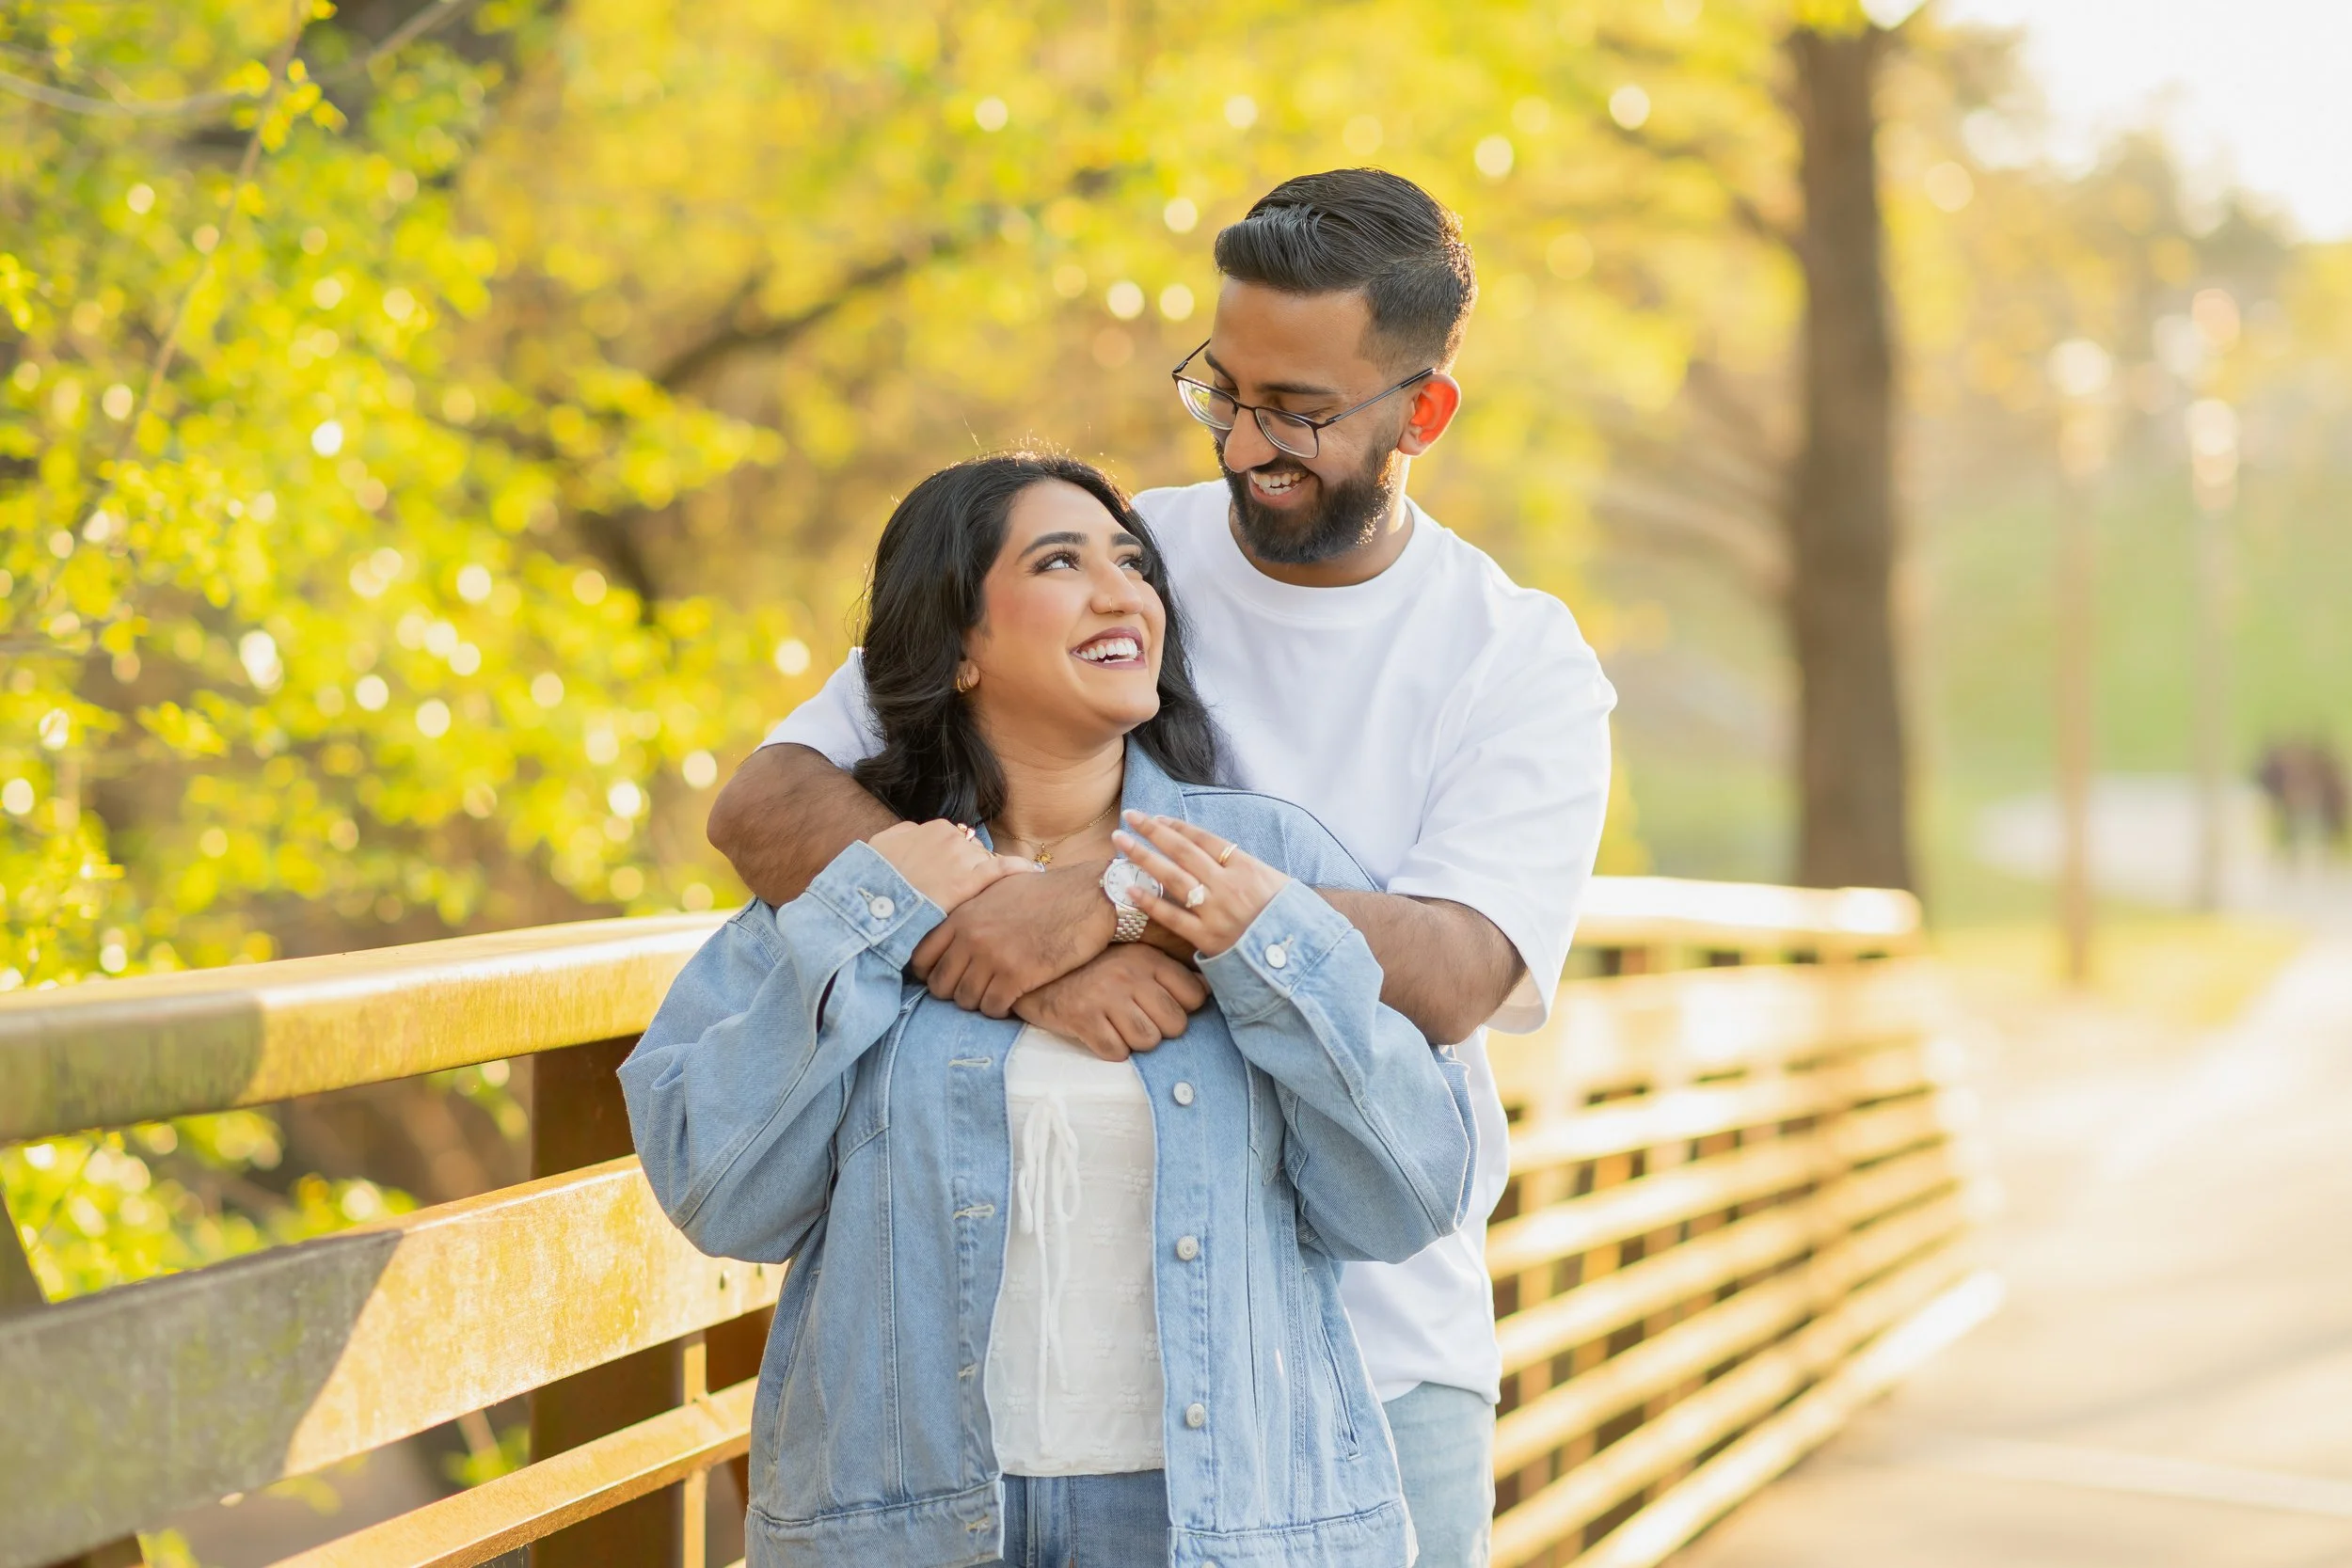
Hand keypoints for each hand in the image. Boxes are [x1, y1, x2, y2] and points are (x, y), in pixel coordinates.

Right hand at [866, 820, 1030, 913]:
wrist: (870, 901)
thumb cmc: (873, 877)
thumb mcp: (883, 844)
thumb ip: (906, 835)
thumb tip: (916, 834)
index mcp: (934, 828)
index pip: (959, 843)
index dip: (958, 862)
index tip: (953, 876)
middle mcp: (952, 838)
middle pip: (975, 854)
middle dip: (971, 871)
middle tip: (961, 893)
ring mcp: (962, 858)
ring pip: (985, 866)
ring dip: (984, 881)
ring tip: (989, 898)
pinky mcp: (969, 881)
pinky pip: (1002, 870)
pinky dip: (1019, 869)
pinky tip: (1033, 872)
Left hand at [910, 858, 1117, 1016]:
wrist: (1089, 896)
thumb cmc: (1049, 892)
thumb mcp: (1000, 889)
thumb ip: (973, 907)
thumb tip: (957, 923)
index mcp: (963, 915)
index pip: (922, 957)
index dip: (930, 974)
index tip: (947, 978)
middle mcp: (970, 937)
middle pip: (940, 985)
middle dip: (954, 993)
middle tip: (974, 991)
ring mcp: (992, 957)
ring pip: (965, 1000)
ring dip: (979, 1003)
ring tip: (995, 995)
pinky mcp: (1016, 975)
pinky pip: (993, 1008)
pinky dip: (1000, 1009)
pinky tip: (1012, 999)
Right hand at [1014, 945, 1208, 1060]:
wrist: (1036, 968)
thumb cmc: (1092, 967)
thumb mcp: (1132, 957)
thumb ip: (1169, 971)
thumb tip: (1207, 989)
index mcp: (1148, 958)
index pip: (1194, 997)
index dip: (1184, 1009)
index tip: (1164, 1007)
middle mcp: (1130, 975)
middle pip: (1175, 1025)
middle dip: (1161, 1030)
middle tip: (1140, 1021)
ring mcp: (1105, 997)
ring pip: (1148, 1042)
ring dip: (1137, 1042)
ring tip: (1121, 1028)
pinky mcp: (1081, 1018)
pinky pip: (1116, 1053)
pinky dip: (1111, 1050)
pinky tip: (1101, 1033)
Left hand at [1112, 812, 1287, 958]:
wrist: (1300, 956)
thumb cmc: (1288, 918)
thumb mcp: (1276, 882)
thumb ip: (1244, 866)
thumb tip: (1217, 852)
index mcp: (1246, 867)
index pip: (1204, 839)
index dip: (1177, 826)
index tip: (1156, 817)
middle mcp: (1229, 885)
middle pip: (1182, 851)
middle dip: (1153, 831)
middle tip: (1129, 816)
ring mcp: (1217, 911)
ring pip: (1172, 877)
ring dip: (1143, 857)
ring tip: (1120, 842)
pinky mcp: (1208, 938)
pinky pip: (1172, 917)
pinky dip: (1149, 902)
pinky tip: (1128, 888)